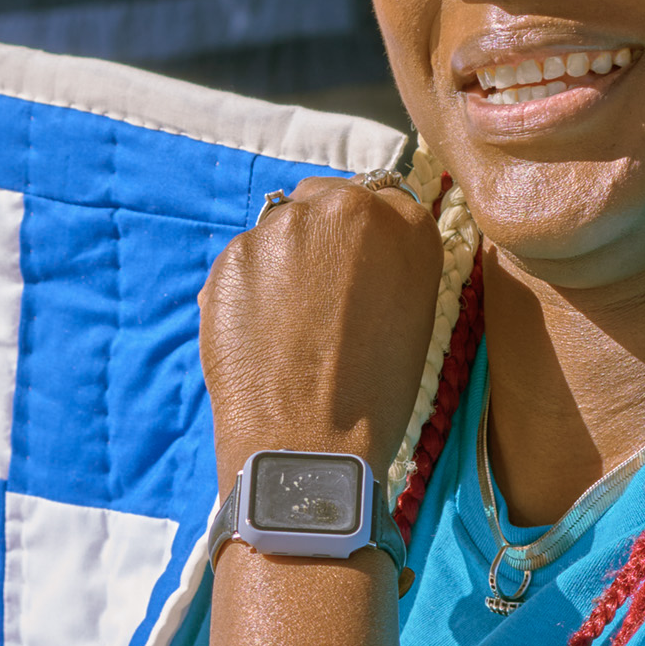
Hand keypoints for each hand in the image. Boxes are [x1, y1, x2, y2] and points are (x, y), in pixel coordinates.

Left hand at [200, 176, 443, 485]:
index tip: (358, 268)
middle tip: (320, 295)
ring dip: (284, 262)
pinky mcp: (231, 258)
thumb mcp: (413, 319)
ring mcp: (280, 230)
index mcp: (404, 224)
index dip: (366, 239)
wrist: (310, 445)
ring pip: (280, 230)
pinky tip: (259, 335)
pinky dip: (248, 289)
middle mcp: (342, 210)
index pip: (382, 199)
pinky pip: (243, 262)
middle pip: (325, 200)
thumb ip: (391, 264)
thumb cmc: (374, 398)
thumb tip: (361, 251)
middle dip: (323, 237)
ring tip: (288, 326)